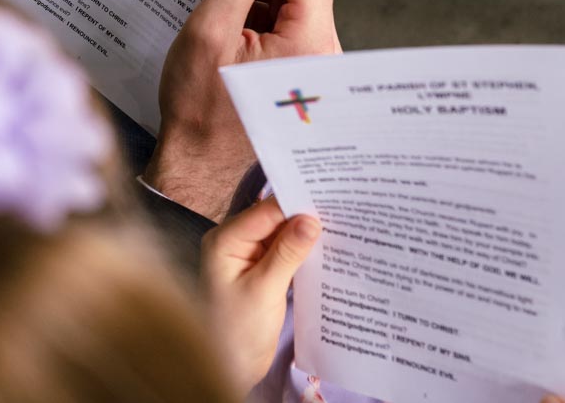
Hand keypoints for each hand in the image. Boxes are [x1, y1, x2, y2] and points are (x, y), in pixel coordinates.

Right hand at [145, 0, 339, 220]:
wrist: (198, 172)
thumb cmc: (199, 112)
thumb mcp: (210, 32)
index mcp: (311, 41)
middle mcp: (324, 53)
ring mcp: (313, 67)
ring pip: (293, 6)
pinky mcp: (296, 77)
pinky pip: (285, 30)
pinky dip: (258, 17)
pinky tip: (226, 22)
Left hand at [202, 197, 321, 393]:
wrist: (230, 367)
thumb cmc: (238, 330)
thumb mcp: (265, 290)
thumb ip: (287, 253)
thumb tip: (311, 220)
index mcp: (224, 241)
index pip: (263, 213)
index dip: (294, 204)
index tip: (328, 197)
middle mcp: (234, 242)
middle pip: (272, 220)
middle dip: (302, 216)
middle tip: (340, 208)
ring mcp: (248, 256)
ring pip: (280, 235)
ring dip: (304, 234)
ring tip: (340, 225)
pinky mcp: (261, 271)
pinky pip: (283, 251)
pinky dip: (301, 250)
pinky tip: (325, 248)